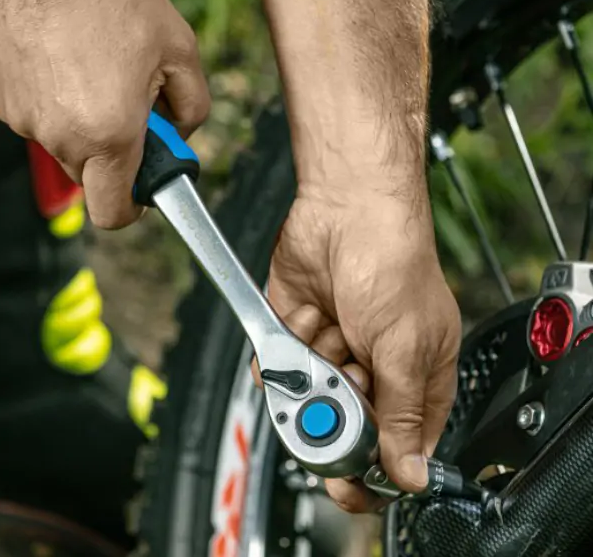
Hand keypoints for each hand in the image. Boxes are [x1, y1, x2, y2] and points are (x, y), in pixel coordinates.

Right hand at [0, 0, 209, 227]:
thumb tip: (181, 135)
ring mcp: (21, 117)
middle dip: (118, 152)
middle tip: (132, 107)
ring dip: (88, 121)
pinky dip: (59, 101)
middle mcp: (60, 134)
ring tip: (98, 67)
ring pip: (66, 144)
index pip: (115, 212)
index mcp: (108, 133)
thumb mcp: (179, 50)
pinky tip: (68, 60)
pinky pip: (40, 117)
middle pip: (94, 176)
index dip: (134, 206)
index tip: (146, 188)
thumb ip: (192, 109)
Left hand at [265, 186, 460, 511]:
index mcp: (414, 379)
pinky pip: (277, 367)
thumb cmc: (393, 263)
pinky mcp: (297, 332)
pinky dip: (284, 348)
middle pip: (343, 427)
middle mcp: (372, 370)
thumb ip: (402, 413)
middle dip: (334, 405)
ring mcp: (332, 351)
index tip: (347, 483)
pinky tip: (305, 317)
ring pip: (306, 398)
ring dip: (313, 365)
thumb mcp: (406, 347)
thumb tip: (410, 472)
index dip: (372, 470)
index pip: (396, 447)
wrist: (348, 208)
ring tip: (330, 328)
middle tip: (341, 375)